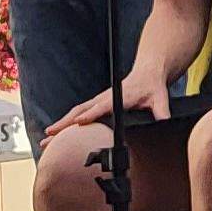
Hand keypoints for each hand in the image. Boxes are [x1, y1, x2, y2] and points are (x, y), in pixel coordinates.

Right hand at [45, 72, 171, 137]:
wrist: (148, 71)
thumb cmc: (152, 85)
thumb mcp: (161, 97)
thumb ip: (162, 110)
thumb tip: (165, 120)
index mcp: (118, 96)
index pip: (101, 106)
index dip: (90, 114)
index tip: (78, 122)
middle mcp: (104, 97)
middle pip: (80, 110)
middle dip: (64, 124)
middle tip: (49, 136)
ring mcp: (99, 100)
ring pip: (75, 112)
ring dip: (61, 124)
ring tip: (46, 139)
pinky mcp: (97, 103)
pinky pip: (79, 112)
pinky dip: (66, 123)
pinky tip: (58, 134)